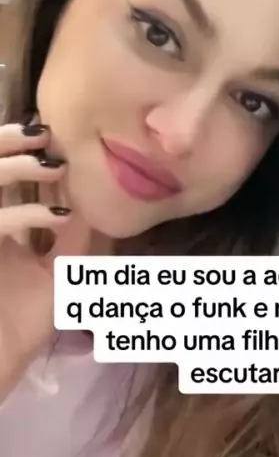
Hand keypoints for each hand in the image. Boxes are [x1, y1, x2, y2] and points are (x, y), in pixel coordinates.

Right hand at [0, 123, 88, 399]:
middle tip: (43, 133)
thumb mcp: (54, 274)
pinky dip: (25, 218)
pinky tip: (60, 216)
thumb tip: (92, 201)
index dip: (17, 152)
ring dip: (13, 168)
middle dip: (6, 144)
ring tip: (51, 165)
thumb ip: (70, 237)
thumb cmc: (20, 323)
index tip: (52, 136)